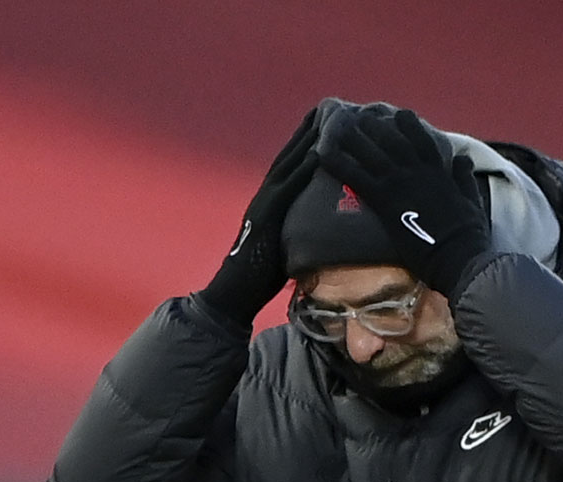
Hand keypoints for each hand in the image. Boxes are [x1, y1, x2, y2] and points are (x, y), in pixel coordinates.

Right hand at [200, 108, 318, 326]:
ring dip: (307, 140)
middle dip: (307, 132)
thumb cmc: (260, 277)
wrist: (234, 292)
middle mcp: (265, 197)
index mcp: (268, 202)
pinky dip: (303, 169)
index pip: (287, 167)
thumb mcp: (282, 246)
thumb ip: (294, 230)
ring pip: (288, 165)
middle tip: (327, 108)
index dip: (303, 143)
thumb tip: (316, 230)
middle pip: (288, 157)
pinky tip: (320, 154)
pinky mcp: (267, 216)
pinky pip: (289, 188)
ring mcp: (264, 204)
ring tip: (327, 120)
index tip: (321, 122)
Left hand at [319, 109, 490, 298]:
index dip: (410, 125)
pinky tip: (322, 154)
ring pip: (371, 152)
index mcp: (439, 172)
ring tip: (337, 128)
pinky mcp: (386, 201)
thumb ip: (464, 177)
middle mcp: (417, 171)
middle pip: (392, 140)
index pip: (422, 140)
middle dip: (376, 127)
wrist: (459, 256)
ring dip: (353, 138)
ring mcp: (400, 183)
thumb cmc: (469, 236)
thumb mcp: (472, 201)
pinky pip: (356, 176)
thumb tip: (463, 158)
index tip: (400, 115)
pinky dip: (338, 163)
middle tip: (360, 118)